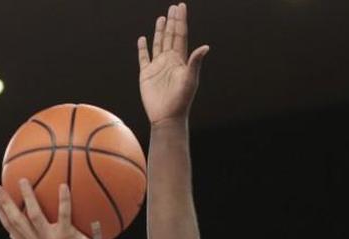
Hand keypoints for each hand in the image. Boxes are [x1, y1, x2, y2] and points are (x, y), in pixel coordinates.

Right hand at [0, 180, 103, 238]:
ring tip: (23, 181)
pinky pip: (64, 215)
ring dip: (27, 197)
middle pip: (16, 221)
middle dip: (5, 203)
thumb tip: (13, 237)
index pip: (10, 227)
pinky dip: (64, 200)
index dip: (0, 212)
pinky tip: (64, 186)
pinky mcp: (67, 237)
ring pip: (34, 216)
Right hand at [138, 3, 209, 124]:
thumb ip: (195, 62)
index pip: (181, 36)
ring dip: (160, 31)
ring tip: (162, 18)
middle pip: (170, 36)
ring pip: (159, 44)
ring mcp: (158, 66)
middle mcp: (170, 61)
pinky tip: (143, 39)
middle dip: (172, 22)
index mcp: (180, 60)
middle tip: (173, 7)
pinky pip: (144, 57)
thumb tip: (205, 47)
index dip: (181, 21)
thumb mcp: (190, 79)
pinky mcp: (146, 74)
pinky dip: (143, 48)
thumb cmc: (181, 100)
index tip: (181, 7)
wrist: (167, 116)